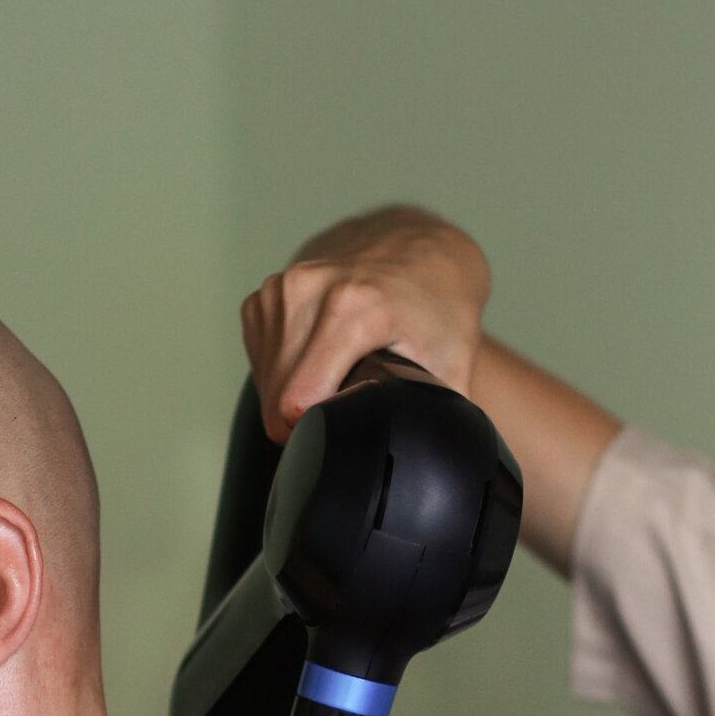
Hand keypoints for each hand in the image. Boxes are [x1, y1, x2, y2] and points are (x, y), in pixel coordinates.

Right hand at [240, 208, 490, 439]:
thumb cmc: (438, 310)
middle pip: (277, 398)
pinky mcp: (265, 294)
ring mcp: (282, 287)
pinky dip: (283, 371)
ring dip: (292, 394)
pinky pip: (260, 361)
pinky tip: (318, 359)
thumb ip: (440, 417)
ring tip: (337, 376)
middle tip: (349, 401)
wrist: (421, 254)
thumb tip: (432, 462)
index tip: (346, 426)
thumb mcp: (453, 365)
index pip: (297, 400)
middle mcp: (310, 289)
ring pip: (266, 383)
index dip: (317, 431)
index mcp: (354, 307)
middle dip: (305, 417)